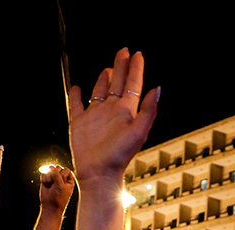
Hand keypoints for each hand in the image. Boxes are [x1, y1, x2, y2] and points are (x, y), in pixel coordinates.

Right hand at [39, 165, 74, 212]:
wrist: (50, 206)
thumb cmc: (59, 197)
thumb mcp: (61, 185)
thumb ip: (57, 174)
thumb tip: (50, 166)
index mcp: (69, 179)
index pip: (66, 169)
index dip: (62, 175)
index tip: (62, 183)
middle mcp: (62, 177)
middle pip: (58, 168)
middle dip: (55, 176)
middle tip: (55, 186)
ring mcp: (53, 178)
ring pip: (50, 170)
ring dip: (49, 178)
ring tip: (51, 186)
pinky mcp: (46, 179)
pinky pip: (44, 174)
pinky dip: (44, 179)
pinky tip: (46, 185)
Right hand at [69, 48, 157, 184]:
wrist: (99, 173)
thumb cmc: (120, 155)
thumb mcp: (139, 131)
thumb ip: (149, 110)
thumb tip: (157, 89)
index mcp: (126, 111)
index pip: (133, 84)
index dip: (136, 69)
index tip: (138, 54)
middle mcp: (112, 111)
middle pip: (117, 83)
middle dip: (121, 67)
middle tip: (123, 51)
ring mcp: (96, 116)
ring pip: (100, 92)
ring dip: (104, 80)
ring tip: (108, 69)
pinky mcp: (80, 123)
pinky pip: (77, 105)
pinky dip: (77, 95)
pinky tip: (78, 88)